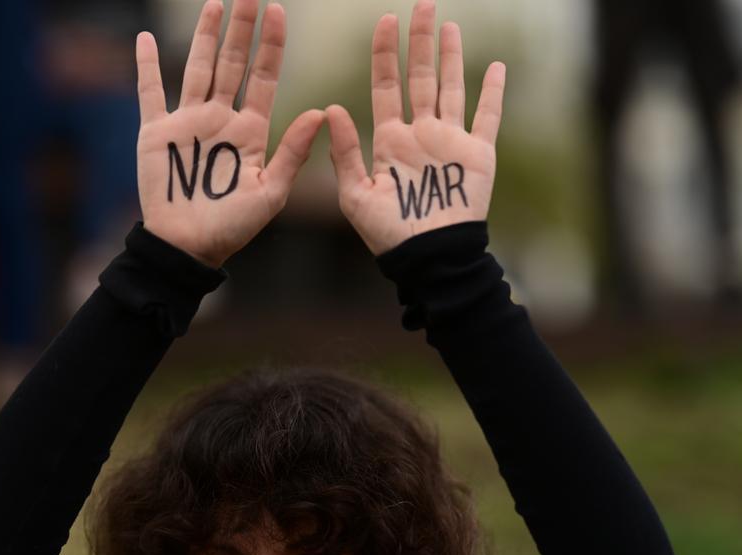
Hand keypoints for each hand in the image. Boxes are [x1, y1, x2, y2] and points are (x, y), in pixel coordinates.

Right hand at [135, 0, 324, 266]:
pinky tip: (145, 39)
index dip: (271, 45)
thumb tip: (323, 112)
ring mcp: (188, 122)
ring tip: (214, 3)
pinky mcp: (156, 133)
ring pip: (197, 67)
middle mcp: (220, 119)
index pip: (263, 78)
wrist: (188, 247)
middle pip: (232, 63)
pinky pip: (149, 92)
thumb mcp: (271, 192)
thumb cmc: (232, 227)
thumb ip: (292, 152)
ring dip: (204, 36)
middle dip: (241, 28)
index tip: (278, 11)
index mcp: (250, 131)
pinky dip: (146, 65)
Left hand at [326, 0, 505, 254]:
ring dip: (452, 57)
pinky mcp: (478, 154)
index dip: (385, 54)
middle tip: (421, 6)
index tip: (385, 21)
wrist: (427, 258)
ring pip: (452, 88)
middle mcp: (420, 133)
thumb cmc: (387, 233)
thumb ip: (345, 152)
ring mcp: (450, 141)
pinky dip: (493, 94)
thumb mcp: (355, 194)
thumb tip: (332, 108)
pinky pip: (488, 117)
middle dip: (420, 42)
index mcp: (390, 139)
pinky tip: (495, 68)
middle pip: (421, 77)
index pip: (386, 86)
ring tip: (449, 26)